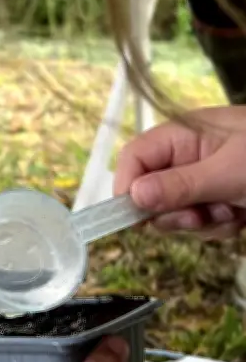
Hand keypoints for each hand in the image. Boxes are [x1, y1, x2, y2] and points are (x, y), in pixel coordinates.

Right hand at [114, 107, 245, 239]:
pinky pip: (200, 224)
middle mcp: (187, 156)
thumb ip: (181, 185)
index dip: (127, 187)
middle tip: (200, 216)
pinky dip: (220, 227)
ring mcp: (202, 180)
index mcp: (184, 135)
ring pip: (176, 214)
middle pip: (151, 193)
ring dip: (203, 223)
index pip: (135, 157)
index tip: (133, 218)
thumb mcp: (228, 171)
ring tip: (234, 212)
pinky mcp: (217, 200)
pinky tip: (241, 216)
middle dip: (175, 213)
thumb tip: (133, 196)